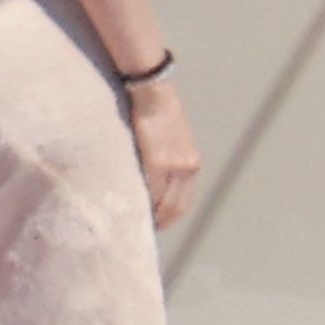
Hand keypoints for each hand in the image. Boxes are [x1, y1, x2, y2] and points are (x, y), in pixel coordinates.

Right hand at [126, 81, 199, 229]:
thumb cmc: (159, 112)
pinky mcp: (157, 161)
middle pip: (176, 207)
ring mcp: (173, 166)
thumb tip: (154, 181)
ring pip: (163, 203)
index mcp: (191, 164)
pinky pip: (150, 190)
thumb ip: (167, 161)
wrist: (152, 92)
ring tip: (136, 223)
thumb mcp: (171, 140)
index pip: (182, 200)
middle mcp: (187, 168)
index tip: (156, 224)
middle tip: (145, 231)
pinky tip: (133, 206)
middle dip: (161, 222)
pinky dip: (142, 201)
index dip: (169, 216)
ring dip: (151, 216)